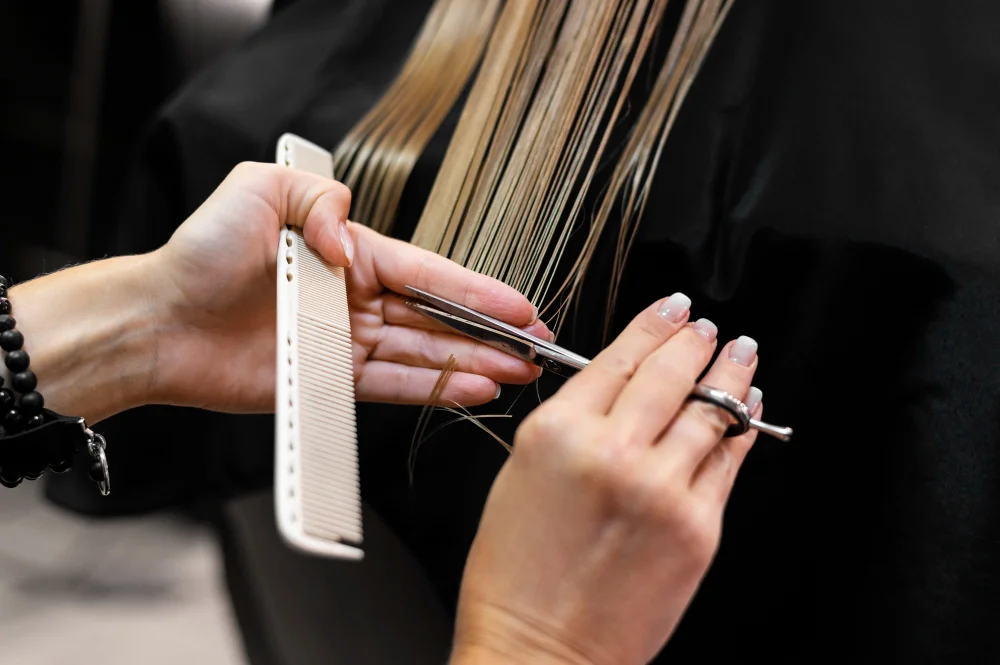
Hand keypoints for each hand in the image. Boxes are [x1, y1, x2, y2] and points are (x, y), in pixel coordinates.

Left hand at [149, 162, 548, 411]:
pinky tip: (469, 391)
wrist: (157, 319)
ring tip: (517, 374)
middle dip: (490, 333)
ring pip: (423, 354)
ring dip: (471, 364)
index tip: (522, 307)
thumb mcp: (262, 190)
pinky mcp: (328, 381)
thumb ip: (322, 204)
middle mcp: (354, 297)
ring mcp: (344, 341)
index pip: (429, 273)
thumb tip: (355, 248)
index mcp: (349, 253)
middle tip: (536, 348)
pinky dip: (431, 390)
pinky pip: (390, 386)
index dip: (479, 291)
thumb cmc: (203, 251)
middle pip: (437, 317)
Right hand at [452, 297, 761, 664]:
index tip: (672, 308)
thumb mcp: (521, 476)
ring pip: (711, 409)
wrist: (540, 651)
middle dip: (695, 339)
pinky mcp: (698, 527)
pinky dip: (743, 427)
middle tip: (707, 325)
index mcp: (557, 432)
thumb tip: (622, 390)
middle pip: (671, 371)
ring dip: (731, 372)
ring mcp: (662, 488)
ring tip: (740, 352)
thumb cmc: (515, 576)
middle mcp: (612, 451)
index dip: (653, 324)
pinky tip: (749, 409)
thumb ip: (572, 425)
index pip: (619, 356)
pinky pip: (729, 460)